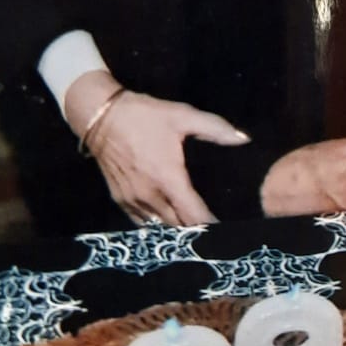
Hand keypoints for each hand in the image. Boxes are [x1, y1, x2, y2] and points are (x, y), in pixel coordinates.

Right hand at [64, 71, 247, 226]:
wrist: (101, 116)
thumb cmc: (144, 116)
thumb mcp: (182, 115)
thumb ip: (215, 128)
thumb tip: (244, 139)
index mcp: (168, 179)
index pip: (194, 215)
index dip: (212, 225)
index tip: (228, 228)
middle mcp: (150, 196)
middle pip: (179, 227)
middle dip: (197, 229)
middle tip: (215, 229)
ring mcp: (133, 201)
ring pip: (160, 227)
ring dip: (177, 229)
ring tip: (195, 228)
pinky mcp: (120, 200)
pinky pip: (143, 222)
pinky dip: (157, 224)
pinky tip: (169, 221)